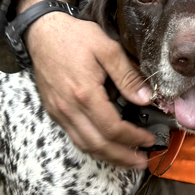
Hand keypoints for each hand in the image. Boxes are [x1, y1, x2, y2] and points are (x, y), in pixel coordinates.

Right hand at [25, 11, 154, 167]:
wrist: (44, 33)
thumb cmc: (77, 37)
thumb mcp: (107, 48)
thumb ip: (127, 74)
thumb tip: (146, 98)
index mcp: (85, 93)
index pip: (112, 128)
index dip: (133, 138)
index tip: (149, 139)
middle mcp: (70, 109)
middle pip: (98, 144)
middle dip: (122, 156)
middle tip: (142, 161)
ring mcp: (60, 112)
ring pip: (84, 145)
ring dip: (108, 156)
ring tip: (128, 160)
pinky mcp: (55, 111)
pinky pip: (75, 136)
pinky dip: (92, 146)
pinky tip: (105, 145)